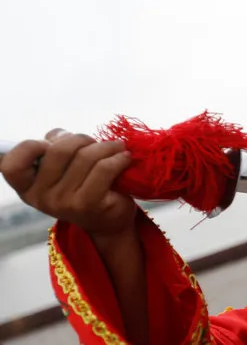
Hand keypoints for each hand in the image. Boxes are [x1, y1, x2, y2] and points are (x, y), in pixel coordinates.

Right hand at [0, 129, 136, 237]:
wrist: (108, 222)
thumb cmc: (84, 187)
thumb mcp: (63, 171)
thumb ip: (55, 149)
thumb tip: (58, 134)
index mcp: (28, 188)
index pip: (12, 164)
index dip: (30, 147)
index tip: (52, 143)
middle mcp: (41, 198)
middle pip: (58, 150)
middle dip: (81, 139)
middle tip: (96, 143)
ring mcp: (64, 203)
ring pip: (85, 157)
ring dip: (106, 146)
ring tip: (117, 148)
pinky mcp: (89, 204)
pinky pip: (104, 169)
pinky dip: (118, 158)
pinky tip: (124, 158)